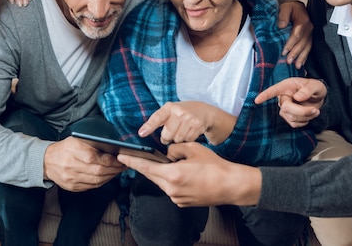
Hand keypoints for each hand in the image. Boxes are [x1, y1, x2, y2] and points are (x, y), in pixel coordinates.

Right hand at [44, 137, 124, 191]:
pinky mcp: (73, 187)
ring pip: (97, 180)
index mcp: (73, 151)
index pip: (95, 158)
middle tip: (123, 165)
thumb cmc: (65, 149)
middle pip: (98, 171)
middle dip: (114, 169)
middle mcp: (71, 166)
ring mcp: (72, 179)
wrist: (47, 161)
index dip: (110, 160)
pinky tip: (108, 176)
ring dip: (111, 176)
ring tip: (118, 170)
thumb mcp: (77, 140)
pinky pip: (92, 186)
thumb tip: (112, 149)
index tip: (120, 158)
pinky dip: (103, 181)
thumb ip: (92, 144)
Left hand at [117, 142, 261, 206]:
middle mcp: (171, 189)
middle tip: (135, 157)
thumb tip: (167, 153)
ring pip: (161, 182)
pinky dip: (171, 180)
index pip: (145, 167)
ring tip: (166, 163)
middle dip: (145, 166)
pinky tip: (180, 173)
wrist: (230, 185)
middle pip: (151, 176)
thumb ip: (174, 149)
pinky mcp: (182, 202)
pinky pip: (171, 189)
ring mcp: (176, 198)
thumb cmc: (214, 166)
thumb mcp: (192, 148)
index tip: (120, 157)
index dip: (131, 161)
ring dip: (160, 173)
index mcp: (172, 174)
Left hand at [138, 101, 234, 145]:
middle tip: (170, 134)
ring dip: (177, 139)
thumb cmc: (182, 112)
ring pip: (177, 139)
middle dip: (167, 137)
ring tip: (180, 132)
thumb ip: (159, 119)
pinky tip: (188, 133)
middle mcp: (179, 112)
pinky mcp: (197, 126)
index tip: (142, 134)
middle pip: (168, 134)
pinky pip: (187, 140)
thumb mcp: (170, 111)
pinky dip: (187, 140)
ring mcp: (189, 119)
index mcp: (169, 107)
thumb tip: (143, 133)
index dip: (149, 126)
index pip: (157, 117)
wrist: (203, 111)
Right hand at [254, 77, 325, 126]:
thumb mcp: (316, 86)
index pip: (273, 90)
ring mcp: (284, 108)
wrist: (318, 98)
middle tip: (315, 110)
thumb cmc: (315, 88)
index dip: (265, 95)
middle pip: (286, 108)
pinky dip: (304, 122)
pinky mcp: (288, 117)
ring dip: (306, 116)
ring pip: (290, 118)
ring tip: (315, 111)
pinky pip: (294, 124)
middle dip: (302, 111)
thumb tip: (297, 97)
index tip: (256, 100)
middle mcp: (283, 97)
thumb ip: (308, 90)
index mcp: (287, 86)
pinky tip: (309, 115)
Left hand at [278, 0, 312, 68]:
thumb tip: (281, 25)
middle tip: (288, 61)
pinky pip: (308, 48)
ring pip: (307, 47)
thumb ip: (283, 15)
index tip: (284, 51)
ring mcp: (310, 33)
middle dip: (295, 53)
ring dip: (301, 57)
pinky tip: (301, 63)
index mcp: (303, 20)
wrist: (296, 7)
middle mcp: (309, 27)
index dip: (291, 44)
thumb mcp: (285, 7)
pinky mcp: (310, 37)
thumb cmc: (289, 8)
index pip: (297, 34)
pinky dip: (305, 56)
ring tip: (296, 65)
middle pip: (302, 42)